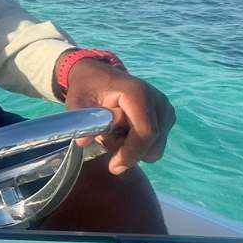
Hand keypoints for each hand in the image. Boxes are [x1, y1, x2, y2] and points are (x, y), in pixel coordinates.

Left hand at [62, 58, 175, 174]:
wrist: (99, 75)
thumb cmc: (87, 88)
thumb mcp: (76, 102)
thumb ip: (80, 121)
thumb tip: (83, 142)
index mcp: (138, 93)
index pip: (145, 131)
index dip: (132, 153)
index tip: (114, 167)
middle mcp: (158, 101)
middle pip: (153, 144)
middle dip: (128, 151)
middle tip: (104, 138)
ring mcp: (165, 109)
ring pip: (154, 148)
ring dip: (131, 148)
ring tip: (112, 131)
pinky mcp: (166, 117)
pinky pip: (155, 144)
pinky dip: (137, 144)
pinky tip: (122, 130)